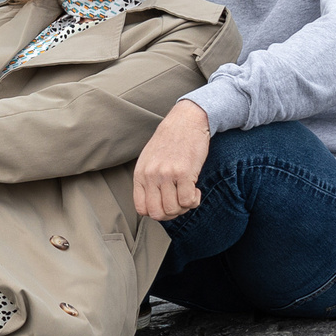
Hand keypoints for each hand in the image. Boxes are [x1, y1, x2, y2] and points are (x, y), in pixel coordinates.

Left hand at [133, 100, 212, 220]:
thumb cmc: (170, 141)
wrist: (186, 120)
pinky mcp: (184, 172)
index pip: (141, 209)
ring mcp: (166, 174)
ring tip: (188, 194)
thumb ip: (148, 181)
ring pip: (173, 209)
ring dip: (184, 207)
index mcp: (140, 174)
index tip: (167, 205)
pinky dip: (194, 200)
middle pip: (157, 214)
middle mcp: (150, 175)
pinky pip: (187, 201)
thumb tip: (154, 206)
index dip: (156, 212)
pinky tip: (196, 189)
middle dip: (172, 215)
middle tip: (180, 203)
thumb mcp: (149, 160)